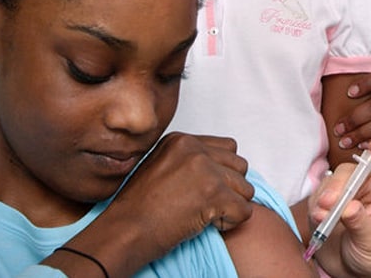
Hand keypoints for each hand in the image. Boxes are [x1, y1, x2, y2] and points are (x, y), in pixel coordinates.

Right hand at [100, 133, 253, 257]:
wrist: (125, 230)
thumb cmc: (137, 208)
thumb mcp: (159, 166)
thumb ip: (188, 160)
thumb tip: (219, 167)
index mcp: (182, 141)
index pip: (228, 148)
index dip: (222, 172)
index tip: (204, 188)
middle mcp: (195, 150)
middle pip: (240, 166)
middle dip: (230, 188)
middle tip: (206, 204)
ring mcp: (206, 171)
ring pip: (245, 189)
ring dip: (231, 205)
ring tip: (204, 214)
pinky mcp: (214, 195)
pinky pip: (244, 211)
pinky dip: (231, 222)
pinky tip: (207, 224)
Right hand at [309, 140, 370, 277]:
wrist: (353, 272)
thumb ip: (362, 224)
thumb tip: (349, 207)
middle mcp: (364, 187)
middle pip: (351, 171)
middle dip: (339, 184)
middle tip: (330, 203)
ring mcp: (343, 194)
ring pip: (331, 181)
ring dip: (324, 196)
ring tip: (323, 217)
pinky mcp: (324, 204)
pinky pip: (316, 196)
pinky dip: (315, 205)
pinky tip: (318, 219)